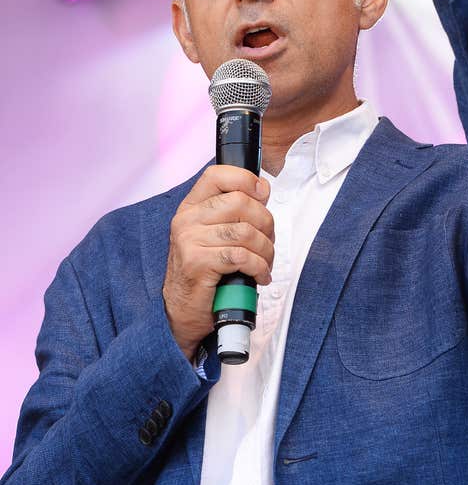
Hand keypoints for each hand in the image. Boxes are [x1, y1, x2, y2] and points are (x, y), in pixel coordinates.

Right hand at [163, 166, 273, 360]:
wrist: (183, 310)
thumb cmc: (205, 272)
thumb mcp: (215, 235)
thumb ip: (234, 211)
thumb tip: (263, 188)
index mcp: (191, 207)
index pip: (217, 174)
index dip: (246, 179)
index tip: (262, 194)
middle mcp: (187, 219)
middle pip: (240, 202)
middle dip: (266, 224)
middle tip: (267, 243)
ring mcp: (189, 240)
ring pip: (245, 232)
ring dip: (265, 250)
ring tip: (265, 263)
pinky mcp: (197, 263)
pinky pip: (241, 256)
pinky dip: (259, 267)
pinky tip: (260, 275)